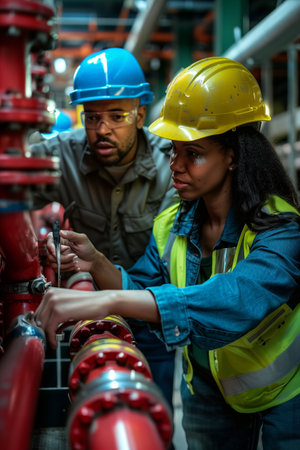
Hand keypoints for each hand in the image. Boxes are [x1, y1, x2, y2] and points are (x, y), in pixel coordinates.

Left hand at [34, 287, 159, 348]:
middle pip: (37, 319)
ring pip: (42, 325)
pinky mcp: (59, 311)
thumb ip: (55, 315)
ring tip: (53, 343)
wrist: (103, 302)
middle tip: (49, 341)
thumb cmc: (88, 305)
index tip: (44, 335)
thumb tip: (44, 329)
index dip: (40, 326)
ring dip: (47, 337)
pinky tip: (56, 343)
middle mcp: (50, 294)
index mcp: (51, 292)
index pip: (37, 312)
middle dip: (42, 332)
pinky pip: (49, 329)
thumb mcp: (68, 307)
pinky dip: (51, 339)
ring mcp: (54, 302)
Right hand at [47, 229, 98, 272]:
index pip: (50, 239)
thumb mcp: (82, 239)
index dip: (51, 246)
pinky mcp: (60, 265)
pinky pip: (57, 269)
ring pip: (53, 262)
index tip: (58, 250)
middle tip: (74, 256)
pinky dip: (67, 268)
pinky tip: (74, 265)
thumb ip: (71, 235)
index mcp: (62, 238)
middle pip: (51, 253)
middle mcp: (58, 247)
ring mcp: (58, 256)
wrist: (92, 261)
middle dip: (63, 257)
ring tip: (75, 260)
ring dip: (66, 263)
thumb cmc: (88, 248)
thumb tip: (61, 232)